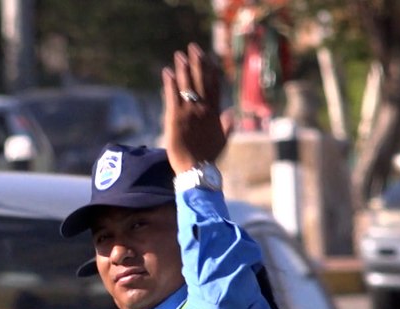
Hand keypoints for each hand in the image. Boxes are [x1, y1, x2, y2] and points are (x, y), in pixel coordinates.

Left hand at [160, 42, 227, 175]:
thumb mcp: (222, 141)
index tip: (208, 57)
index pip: (214, 85)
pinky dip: (170, 83)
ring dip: (183, 68)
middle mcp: (203, 108)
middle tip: (193, 47)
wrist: (195, 168)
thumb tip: (232, 114)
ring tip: (179, 54)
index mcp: (214, 112)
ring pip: (186, 84)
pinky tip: (167, 72)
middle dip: (197, 62)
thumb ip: (227, 126)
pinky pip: (172, 96)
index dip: (211, 69)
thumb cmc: (208, 157)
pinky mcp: (175, 117)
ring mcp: (189, 111)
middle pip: (201, 80)